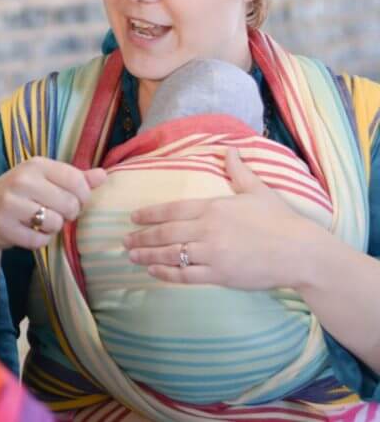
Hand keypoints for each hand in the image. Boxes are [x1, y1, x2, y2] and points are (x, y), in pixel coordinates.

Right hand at [0, 157, 106, 254]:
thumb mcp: (44, 180)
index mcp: (35, 165)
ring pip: (55, 223)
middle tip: (53, 212)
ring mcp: (11, 203)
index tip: (74, 200)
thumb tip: (104, 175)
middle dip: (67, 214)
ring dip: (52, 228)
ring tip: (39, 222)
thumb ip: (75, 178)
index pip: (76, 180)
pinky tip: (28, 232)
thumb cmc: (20, 195)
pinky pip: (40, 241)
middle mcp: (22, 180)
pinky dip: (39, 241)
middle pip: (70, 204)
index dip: (83, 196)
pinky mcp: (4, 226)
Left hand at [123, 147, 325, 289]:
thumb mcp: (258, 191)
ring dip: (148, 256)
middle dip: (142, 237)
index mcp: (214, 207)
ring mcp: (212, 254)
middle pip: (166, 233)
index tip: (133, 218)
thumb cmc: (281, 221)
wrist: (301, 252)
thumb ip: (238, 172)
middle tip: (124, 240)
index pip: (172, 210)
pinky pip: (185, 276)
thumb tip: (229, 150)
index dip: (150, 214)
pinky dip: (166, 274)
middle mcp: (208, 230)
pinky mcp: (220, 275)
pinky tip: (153, 271)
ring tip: (131, 256)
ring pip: (171, 255)